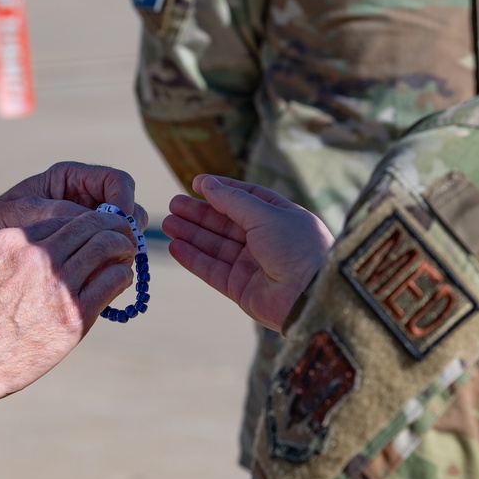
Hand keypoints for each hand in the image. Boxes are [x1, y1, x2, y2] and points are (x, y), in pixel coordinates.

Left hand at [0, 162, 147, 267]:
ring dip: (120, 250)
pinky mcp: (80, 253)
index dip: (126, 202)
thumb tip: (97, 218)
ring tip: (105, 269)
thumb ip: (58, 213)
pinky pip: (105, 257)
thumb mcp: (19, 213)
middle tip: (124, 253)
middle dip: (128, 230)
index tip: (121, 227)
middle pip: (127, 209)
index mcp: (70, 179)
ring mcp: (84, 227)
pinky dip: (105, 267)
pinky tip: (91, 280)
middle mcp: (82, 199)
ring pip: (121, 236)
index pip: (118, 182)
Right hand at [0, 210, 136, 413]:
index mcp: (11, 241)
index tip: (94, 230)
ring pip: (106, 246)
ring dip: (122, 246)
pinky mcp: (73, 315)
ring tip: (127, 253)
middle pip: (89, 224)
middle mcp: (35, 256)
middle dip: (111, 225)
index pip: (62, 218)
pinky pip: (112, 280)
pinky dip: (121, 275)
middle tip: (122, 234)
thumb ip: (13, 257)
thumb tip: (47, 252)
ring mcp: (56, 284)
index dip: (84, 223)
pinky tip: (120, 279)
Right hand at [163, 175, 333, 331]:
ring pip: (215, 246)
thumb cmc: (297, 247)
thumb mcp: (266, 214)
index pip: (246, 198)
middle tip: (173, 204)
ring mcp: (253, 265)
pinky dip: (193, 258)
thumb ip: (233, 200)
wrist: (311, 295)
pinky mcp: (241, 288)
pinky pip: (212, 270)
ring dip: (191, 234)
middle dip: (199, 213)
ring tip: (167, 222)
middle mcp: (266, 240)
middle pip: (226, 223)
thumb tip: (207, 183)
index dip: (221, 190)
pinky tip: (175, 246)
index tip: (196, 183)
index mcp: (280, 217)